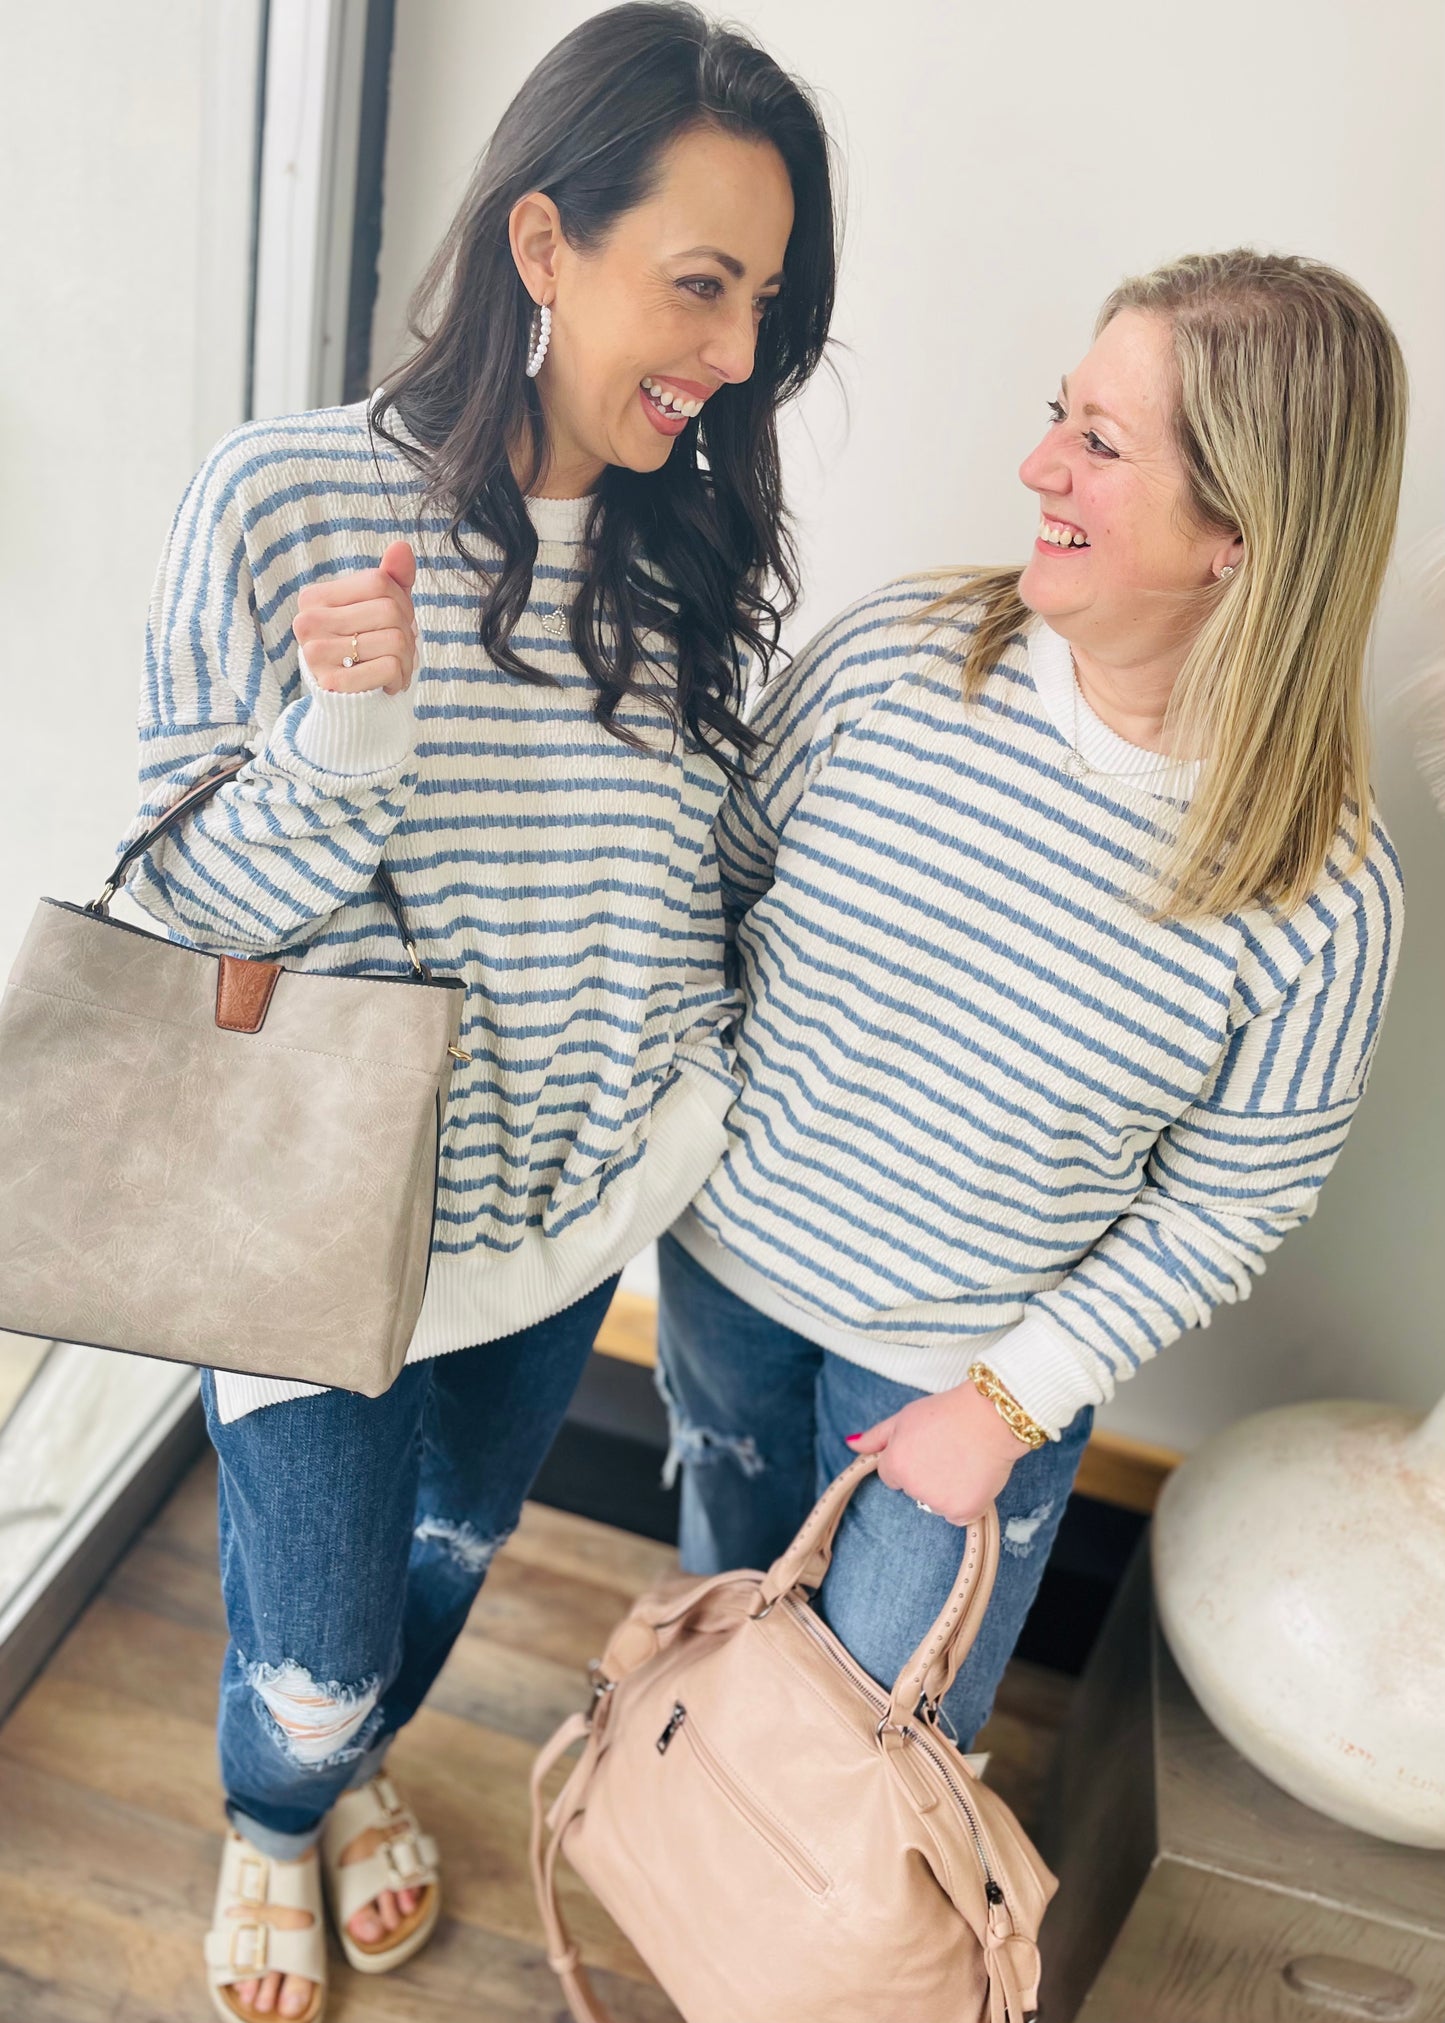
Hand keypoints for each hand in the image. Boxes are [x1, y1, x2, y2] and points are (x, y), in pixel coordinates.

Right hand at [292, 540, 417, 696]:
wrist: (355, 701)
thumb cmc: (367, 646)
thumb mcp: (380, 607)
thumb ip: (391, 577)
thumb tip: (401, 547)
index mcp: (313, 598)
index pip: (379, 582)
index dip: (401, 602)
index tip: (394, 622)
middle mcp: (307, 622)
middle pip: (390, 611)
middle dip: (407, 634)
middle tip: (398, 650)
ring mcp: (315, 654)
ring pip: (395, 640)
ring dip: (407, 659)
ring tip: (393, 667)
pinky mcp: (333, 683)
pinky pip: (390, 668)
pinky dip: (400, 678)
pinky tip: (387, 683)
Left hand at [845, 1381, 1034, 1525]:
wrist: (991, 1416)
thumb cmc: (948, 1412)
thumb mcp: (905, 1416)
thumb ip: (876, 1436)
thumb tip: (850, 1445)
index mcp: (895, 1464)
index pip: (893, 1477)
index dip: (911, 1460)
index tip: (929, 1446)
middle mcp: (913, 1487)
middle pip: (914, 1491)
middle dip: (927, 1476)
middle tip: (949, 1451)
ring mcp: (938, 1502)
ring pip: (936, 1504)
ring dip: (947, 1490)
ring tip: (964, 1461)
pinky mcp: (963, 1512)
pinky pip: (959, 1516)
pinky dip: (967, 1502)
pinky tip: (975, 1477)